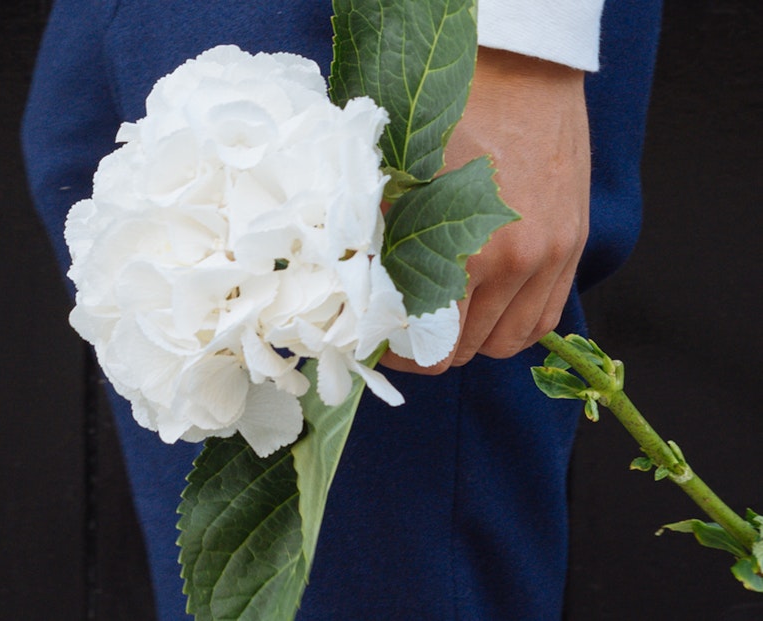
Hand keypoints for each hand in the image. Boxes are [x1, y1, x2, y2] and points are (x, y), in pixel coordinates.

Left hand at [382, 47, 589, 372]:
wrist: (516, 68)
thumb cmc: (446, 116)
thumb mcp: (398, 182)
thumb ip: (383, 249)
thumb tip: (366, 303)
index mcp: (466, 253)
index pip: (432, 346)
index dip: (403, 355)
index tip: (388, 344)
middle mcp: (517, 265)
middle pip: (470, 351)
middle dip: (435, 348)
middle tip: (411, 329)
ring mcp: (552, 256)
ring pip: (510, 342)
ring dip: (476, 341)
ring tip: (452, 319)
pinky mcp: (574, 244)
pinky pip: (546, 317)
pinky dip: (515, 325)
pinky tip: (492, 307)